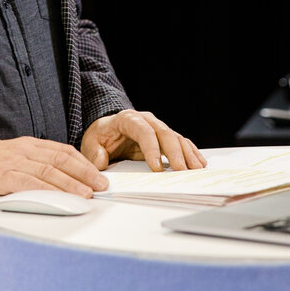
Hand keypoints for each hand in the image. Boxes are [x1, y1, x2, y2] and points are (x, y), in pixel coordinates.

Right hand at [0, 137, 108, 196]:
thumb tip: (60, 177)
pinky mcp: (3, 176)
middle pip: (61, 159)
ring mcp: (14, 162)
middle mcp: (25, 150)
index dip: (83, 162)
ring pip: (49, 171)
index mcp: (28, 145)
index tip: (98, 173)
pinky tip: (59, 198)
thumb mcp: (13, 157)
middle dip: (85, 172)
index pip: (62, 150)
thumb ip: (34, 163)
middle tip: (101, 185)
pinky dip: (47, 191)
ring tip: (87, 194)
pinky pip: (29, 183)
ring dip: (71, 184)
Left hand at [80, 110, 206, 171]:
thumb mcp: (91, 143)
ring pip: (176, 138)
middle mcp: (146, 120)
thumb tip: (102, 162)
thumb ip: (94, 153)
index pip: (143, 131)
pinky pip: (180, 143)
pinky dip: (190, 152)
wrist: (106, 131)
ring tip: (196, 169)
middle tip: (181, 171)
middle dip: (175, 153)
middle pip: (164, 133)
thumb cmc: (101, 136)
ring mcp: (157, 128)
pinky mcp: (164, 138)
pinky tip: (198, 163)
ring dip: (187, 153)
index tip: (157, 167)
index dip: (152, 149)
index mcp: (128, 119)